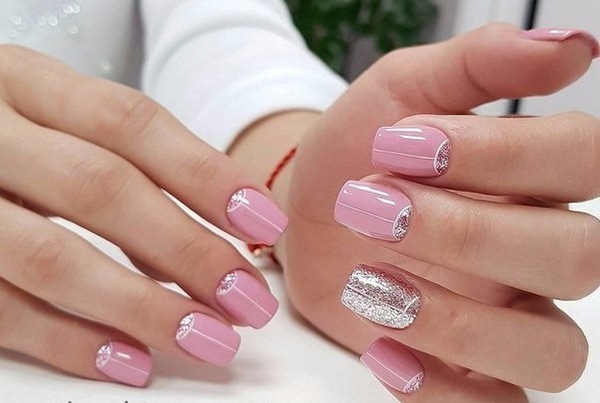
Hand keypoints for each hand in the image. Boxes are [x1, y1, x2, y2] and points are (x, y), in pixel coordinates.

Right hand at [0, 46, 287, 385]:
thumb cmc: (11, 140)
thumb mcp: (56, 126)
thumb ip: (124, 171)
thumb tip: (208, 246)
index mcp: (27, 84)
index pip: (131, 122)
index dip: (205, 175)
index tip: (266, 223)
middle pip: (102, 188)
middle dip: (188, 250)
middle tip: (249, 298)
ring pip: (54, 256)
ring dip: (143, 306)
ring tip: (209, 338)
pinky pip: (1, 309)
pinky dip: (71, 342)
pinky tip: (131, 361)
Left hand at [237, 24, 599, 401]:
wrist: (307, 210)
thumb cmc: (357, 150)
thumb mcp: (403, 88)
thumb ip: (480, 65)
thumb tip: (576, 46)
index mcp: (535, 176)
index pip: (582, 160)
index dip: (502, 153)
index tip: (400, 143)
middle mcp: (535, 249)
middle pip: (574, 259)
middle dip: (468, 233)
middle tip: (372, 206)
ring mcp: (505, 316)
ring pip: (551, 350)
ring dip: (459, 323)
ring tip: (370, 284)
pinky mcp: (462, 366)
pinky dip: (440, 390)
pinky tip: (379, 349)